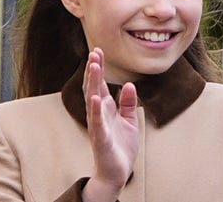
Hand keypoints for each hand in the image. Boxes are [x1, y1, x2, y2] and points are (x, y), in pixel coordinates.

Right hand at [80, 48, 139, 201]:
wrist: (117, 172)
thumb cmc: (121, 146)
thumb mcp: (129, 120)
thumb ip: (128, 103)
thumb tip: (129, 85)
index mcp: (106, 109)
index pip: (101, 84)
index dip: (99, 68)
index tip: (98, 50)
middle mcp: (99, 115)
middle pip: (94, 88)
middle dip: (94, 70)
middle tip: (94, 52)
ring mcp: (98, 126)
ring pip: (93, 101)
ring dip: (93, 84)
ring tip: (93, 67)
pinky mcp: (101, 139)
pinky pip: (98, 123)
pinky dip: (96, 110)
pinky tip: (95, 98)